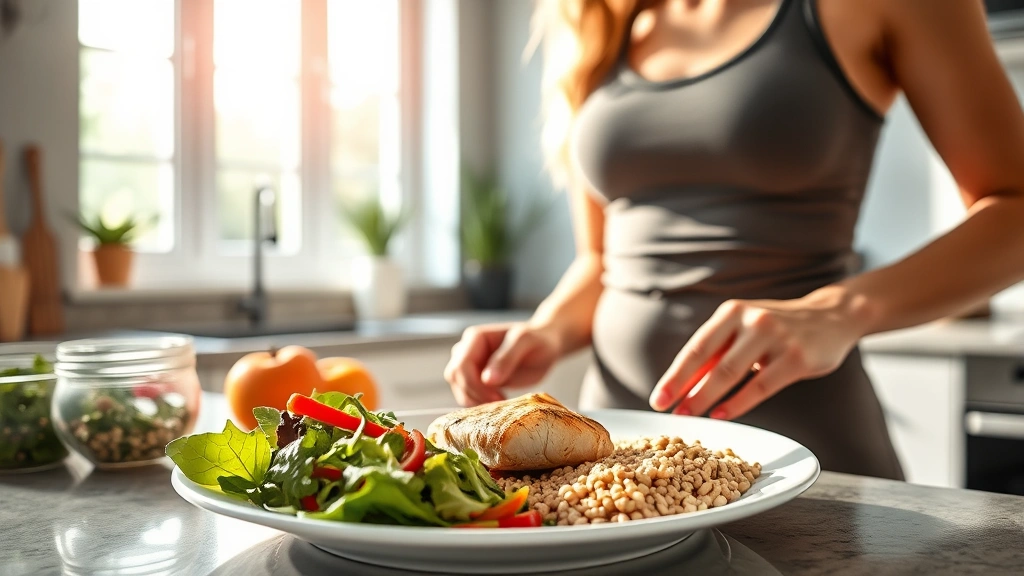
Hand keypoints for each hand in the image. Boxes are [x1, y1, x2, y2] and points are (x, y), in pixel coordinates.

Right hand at [443, 322, 561, 406]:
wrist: (545, 346)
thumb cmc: (538, 340)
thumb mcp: (526, 343)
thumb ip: (506, 358)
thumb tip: (487, 380)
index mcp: (475, 338)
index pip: (461, 365)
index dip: (475, 385)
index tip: (498, 397)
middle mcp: (467, 350)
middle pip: (455, 377)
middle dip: (474, 394)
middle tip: (500, 402)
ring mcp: (470, 365)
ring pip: (459, 388)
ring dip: (476, 401)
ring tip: (501, 402)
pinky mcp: (477, 379)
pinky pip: (468, 395)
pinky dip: (480, 403)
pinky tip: (500, 403)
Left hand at [649, 288, 871, 419]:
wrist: (832, 317)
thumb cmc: (778, 328)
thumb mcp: (745, 329)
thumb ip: (718, 353)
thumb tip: (683, 384)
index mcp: (732, 312)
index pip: (696, 348)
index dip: (675, 375)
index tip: (658, 398)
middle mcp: (751, 320)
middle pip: (710, 362)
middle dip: (685, 390)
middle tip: (668, 411)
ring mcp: (776, 337)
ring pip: (732, 373)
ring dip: (706, 398)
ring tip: (689, 415)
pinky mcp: (797, 357)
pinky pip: (761, 386)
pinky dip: (738, 403)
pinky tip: (722, 415)